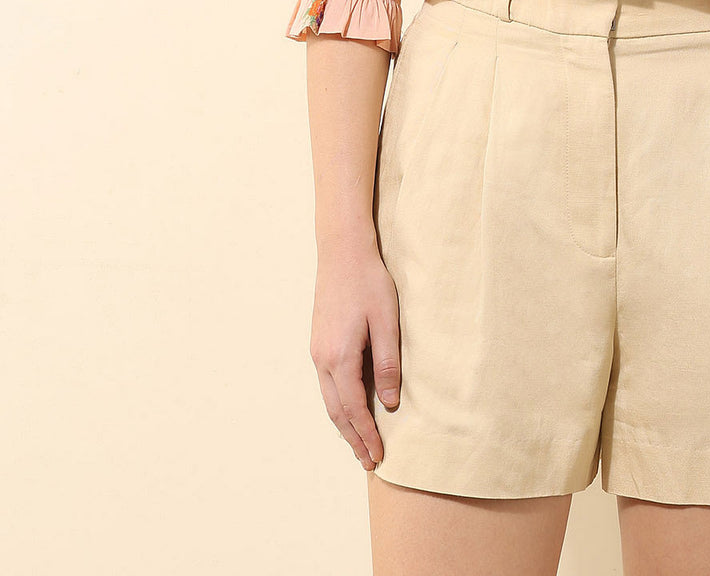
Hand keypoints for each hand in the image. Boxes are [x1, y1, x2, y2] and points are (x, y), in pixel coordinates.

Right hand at [310, 243, 401, 471]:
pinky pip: (327, 384)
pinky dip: (338, 404)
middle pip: (336, 412)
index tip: (378, 456)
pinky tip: (349, 408)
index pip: (353, 409)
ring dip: (344, 424)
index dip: (366, 435)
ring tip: (359, 443)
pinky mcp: (318, 342)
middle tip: (368, 462)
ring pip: (329, 400)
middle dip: (353, 438)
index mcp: (339, 357)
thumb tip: (388, 402)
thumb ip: (387, 363)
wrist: (342, 252)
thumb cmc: (368, 282)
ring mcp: (317, 351)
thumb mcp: (386, 321)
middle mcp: (322, 359)